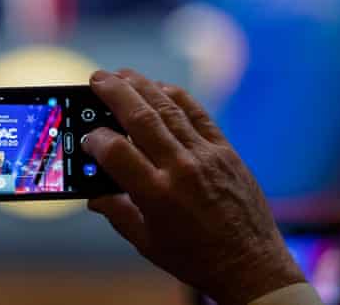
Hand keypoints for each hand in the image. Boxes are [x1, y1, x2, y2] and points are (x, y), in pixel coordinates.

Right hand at [82, 69, 303, 304]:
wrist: (251, 265)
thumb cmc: (196, 259)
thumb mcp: (146, 242)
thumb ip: (117, 212)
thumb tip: (93, 194)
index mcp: (157, 195)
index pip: (116, 152)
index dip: (96, 139)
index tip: (88, 137)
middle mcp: (181, 169)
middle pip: (140, 118)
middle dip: (114, 93)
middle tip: (96, 78)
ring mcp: (206, 155)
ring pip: (168, 108)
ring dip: (142, 86)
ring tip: (121, 74)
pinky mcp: (226, 150)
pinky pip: (198, 114)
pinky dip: (177, 96)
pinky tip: (160, 87)